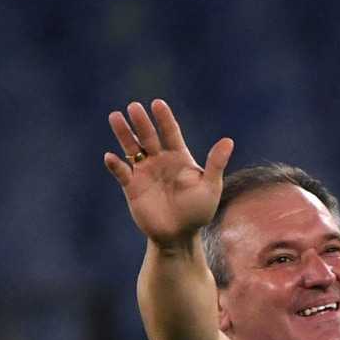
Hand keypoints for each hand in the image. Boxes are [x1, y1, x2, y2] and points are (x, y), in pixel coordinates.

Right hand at [102, 99, 234, 246]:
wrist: (179, 236)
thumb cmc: (198, 212)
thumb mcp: (210, 188)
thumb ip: (216, 164)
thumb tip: (228, 140)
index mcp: (179, 157)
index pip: (170, 132)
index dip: (164, 118)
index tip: (157, 104)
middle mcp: (159, 160)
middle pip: (149, 136)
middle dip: (141, 122)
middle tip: (134, 107)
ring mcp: (144, 172)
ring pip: (132, 148)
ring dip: (124, 134)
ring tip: (115, 117)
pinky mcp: (132, 186)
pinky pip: (121, 172)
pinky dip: (115, 165)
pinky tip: (110, 157)